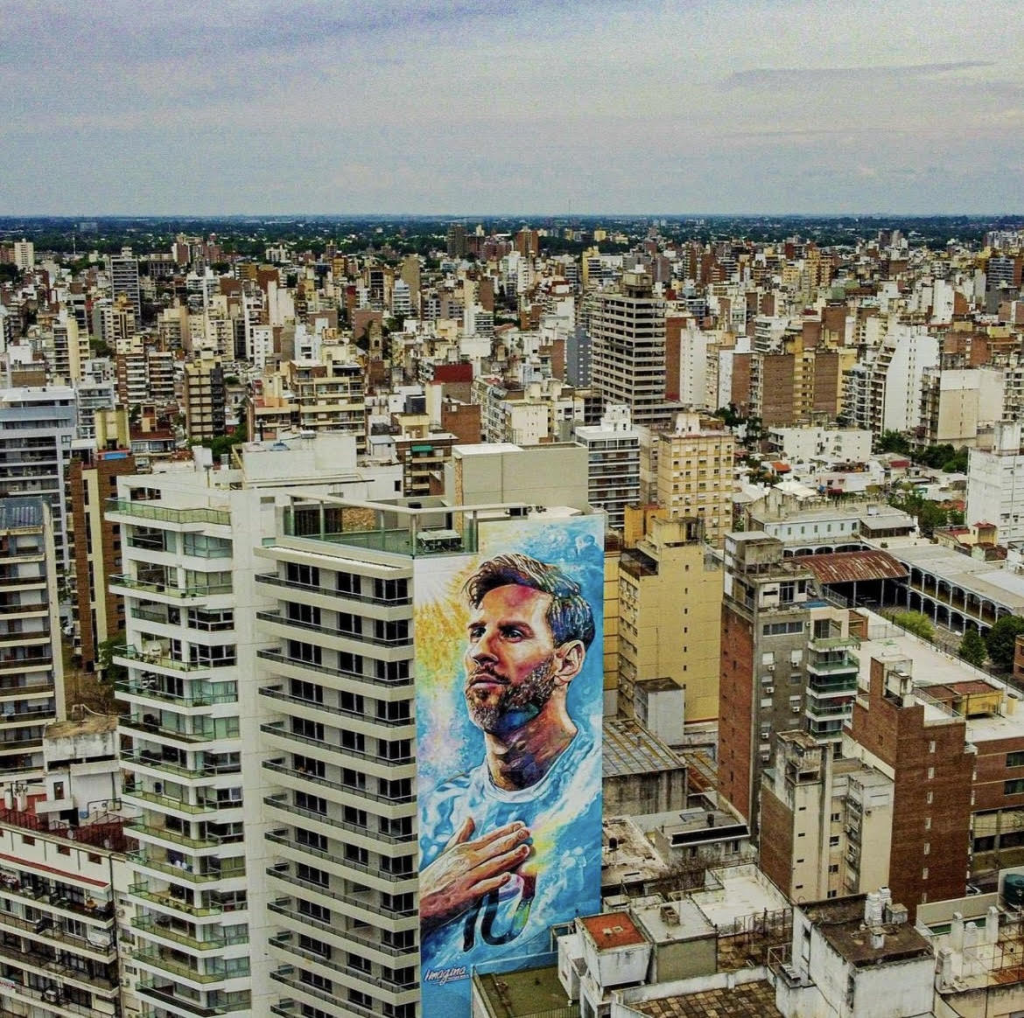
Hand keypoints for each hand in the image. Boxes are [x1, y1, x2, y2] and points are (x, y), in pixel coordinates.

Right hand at [420, 818, 530, 934]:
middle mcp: (467, 861)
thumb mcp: (447, 853)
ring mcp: (467, 878)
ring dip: (510, 857)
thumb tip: (470, 817)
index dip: (506, 830)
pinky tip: (509, 877)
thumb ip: (461, 835)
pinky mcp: (465, 896)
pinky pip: (484, 888)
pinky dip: (496, 882)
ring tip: (526, 849)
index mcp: (463, 850)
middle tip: (528, 831)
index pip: (489, 837)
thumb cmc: (434, 877)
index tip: (521, 824)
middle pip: (494, 848)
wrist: (418, 900)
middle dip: (513, 839)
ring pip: (493, 865)